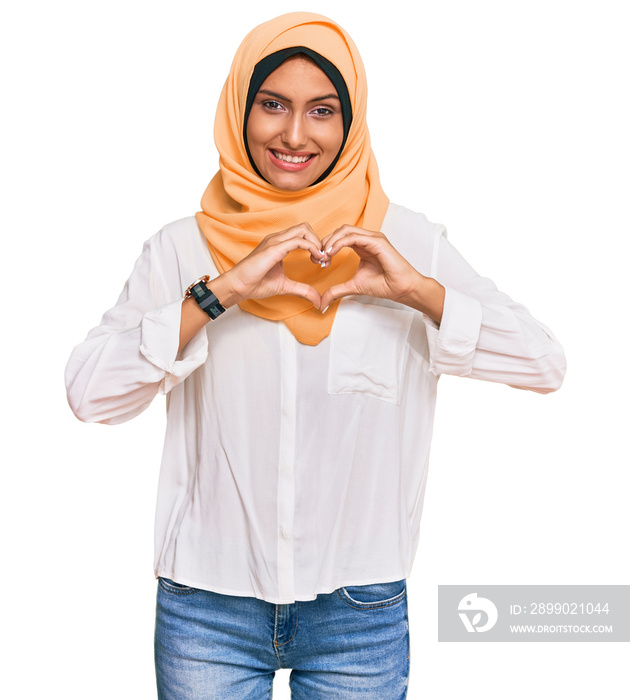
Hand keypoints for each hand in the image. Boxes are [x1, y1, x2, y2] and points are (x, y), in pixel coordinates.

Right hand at [220, 223, 324, 308]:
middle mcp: (278, 238)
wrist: (238, 286)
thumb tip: (318, 301)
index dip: (316, 245)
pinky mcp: (274, 248)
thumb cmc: (255, 284)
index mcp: (279, 244)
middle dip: (319, 241)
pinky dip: (311, 247)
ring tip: (320, 260)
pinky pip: (298, 240)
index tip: (321, 262)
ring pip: (304, 229)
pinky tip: (315, 259)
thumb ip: (303, 290)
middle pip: (306, 227)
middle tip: (322, 259)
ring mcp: (275, 241)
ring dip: (317, 243)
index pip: (303, 234)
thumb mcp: (285, 286)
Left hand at [319, 225, 444, 322]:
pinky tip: (332, 253)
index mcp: (362, 246)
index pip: (340, 237)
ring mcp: (373, 238)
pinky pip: (353, 237)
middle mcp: (367, 239)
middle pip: (340, 230)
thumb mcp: (353, 286)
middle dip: (326, 242)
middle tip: (319, 258)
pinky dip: (339, 243)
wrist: (402, 289)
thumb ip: (337, 290)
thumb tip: (322, 302)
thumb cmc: (384, 285)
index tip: (319, 262)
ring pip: (345, 230)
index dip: (327, 247)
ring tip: (324, 256)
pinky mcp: (377, 241)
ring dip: (331, 242)